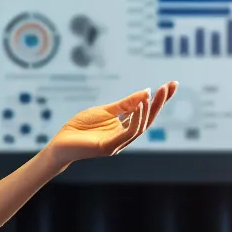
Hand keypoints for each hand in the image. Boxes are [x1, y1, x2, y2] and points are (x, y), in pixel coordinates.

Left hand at [46, 82, 177, 166]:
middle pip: (148, 120)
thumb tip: (147, 92)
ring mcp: (118, 144)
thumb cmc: (80, 127)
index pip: (145, 113)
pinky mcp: (108, 147)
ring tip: (157, 92)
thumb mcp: (105, 111)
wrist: (60, 143)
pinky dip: (136, 119)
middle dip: (160, 103)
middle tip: (171, 86)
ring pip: (140, 127)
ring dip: (150, 109)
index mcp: (123, 128)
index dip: (159, 100)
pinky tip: (141, 105)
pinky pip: (127, 133)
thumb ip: (125, 104)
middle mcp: (124, 137)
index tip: (171, 85)